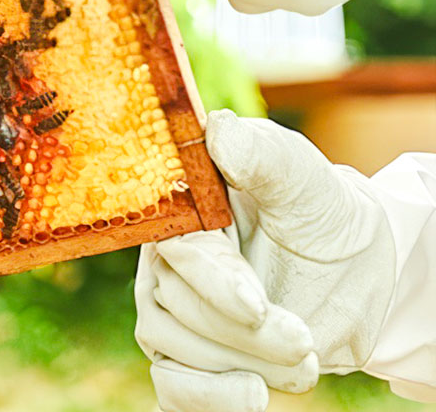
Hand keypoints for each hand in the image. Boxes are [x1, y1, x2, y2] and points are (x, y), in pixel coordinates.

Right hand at [134, 111, 396, 411]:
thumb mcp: (301, 178)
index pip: (179, 251)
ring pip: (177, 351)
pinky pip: (173, 389)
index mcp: (181, 214)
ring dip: (244, 365)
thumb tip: (218, 131)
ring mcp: (170, 314)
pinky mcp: (185, 359)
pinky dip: (208, 399)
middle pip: (176, 309)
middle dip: (245, 334)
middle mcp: (165, 263)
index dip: (214, 283)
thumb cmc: (316, 211)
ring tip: (305, 360)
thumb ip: (263, 155)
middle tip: (303, 341)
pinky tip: (252, 396)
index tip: (256, 306)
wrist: (351, 272)